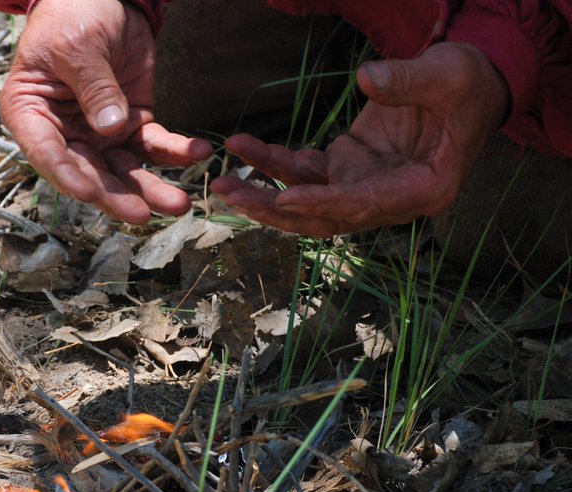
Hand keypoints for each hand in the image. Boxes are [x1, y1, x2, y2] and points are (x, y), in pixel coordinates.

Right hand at [0, 0, 212, 223]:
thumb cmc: (73, 16)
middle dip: (117, 195)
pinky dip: (176, 151)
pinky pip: (154, 145)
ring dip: (152, 188)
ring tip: (179, 203)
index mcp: (31, 114)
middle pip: (89, 172)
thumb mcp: (79, 48)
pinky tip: (197, 153)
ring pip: (124, 170)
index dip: (68, 177)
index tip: (90, 194)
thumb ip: (94, 87)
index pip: (47, 154)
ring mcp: (98, 133)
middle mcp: (64, 133)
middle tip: (141, 214)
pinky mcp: (131, 124)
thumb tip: (111, 129)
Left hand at [210, 42, 509, 237]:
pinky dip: (273, 162)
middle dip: (275, 210)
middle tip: (231, 195)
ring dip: (264, 193)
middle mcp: (390, 198)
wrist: (469, 84)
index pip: (365, 206)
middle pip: (324, 218)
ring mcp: (364, 185)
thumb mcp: (447, 74)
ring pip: (307, 202)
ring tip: (223, 180)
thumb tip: (368, 78)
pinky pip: (304, 172)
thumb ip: (408, 81)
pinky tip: (244, 148)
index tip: (285, 199)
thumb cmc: (466, 82)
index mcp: (424, 189)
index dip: (324, 205)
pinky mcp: (347, 168)